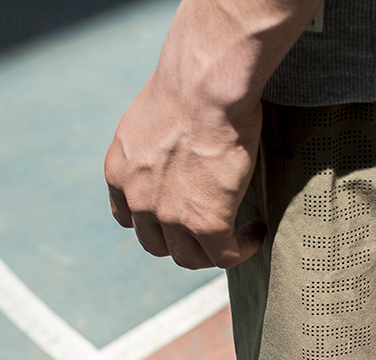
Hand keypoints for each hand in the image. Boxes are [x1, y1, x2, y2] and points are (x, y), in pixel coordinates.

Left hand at [105, 68, 264, 269]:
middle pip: (156, 244)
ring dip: (213, 251)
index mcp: (119, 171)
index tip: (176, 216)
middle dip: (182, 242)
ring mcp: (170, 215)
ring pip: (190, 257)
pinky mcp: (206, 223)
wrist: (204, 85)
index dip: (152, 223)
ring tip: (237, 235)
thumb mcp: (151, 116)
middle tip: (210, 228)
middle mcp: (138, 199)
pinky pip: (225, 254)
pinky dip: (242, 249)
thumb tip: (178, 141)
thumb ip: (155, 142)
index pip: (127, 217)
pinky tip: (256, 233)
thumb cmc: (188, 85)